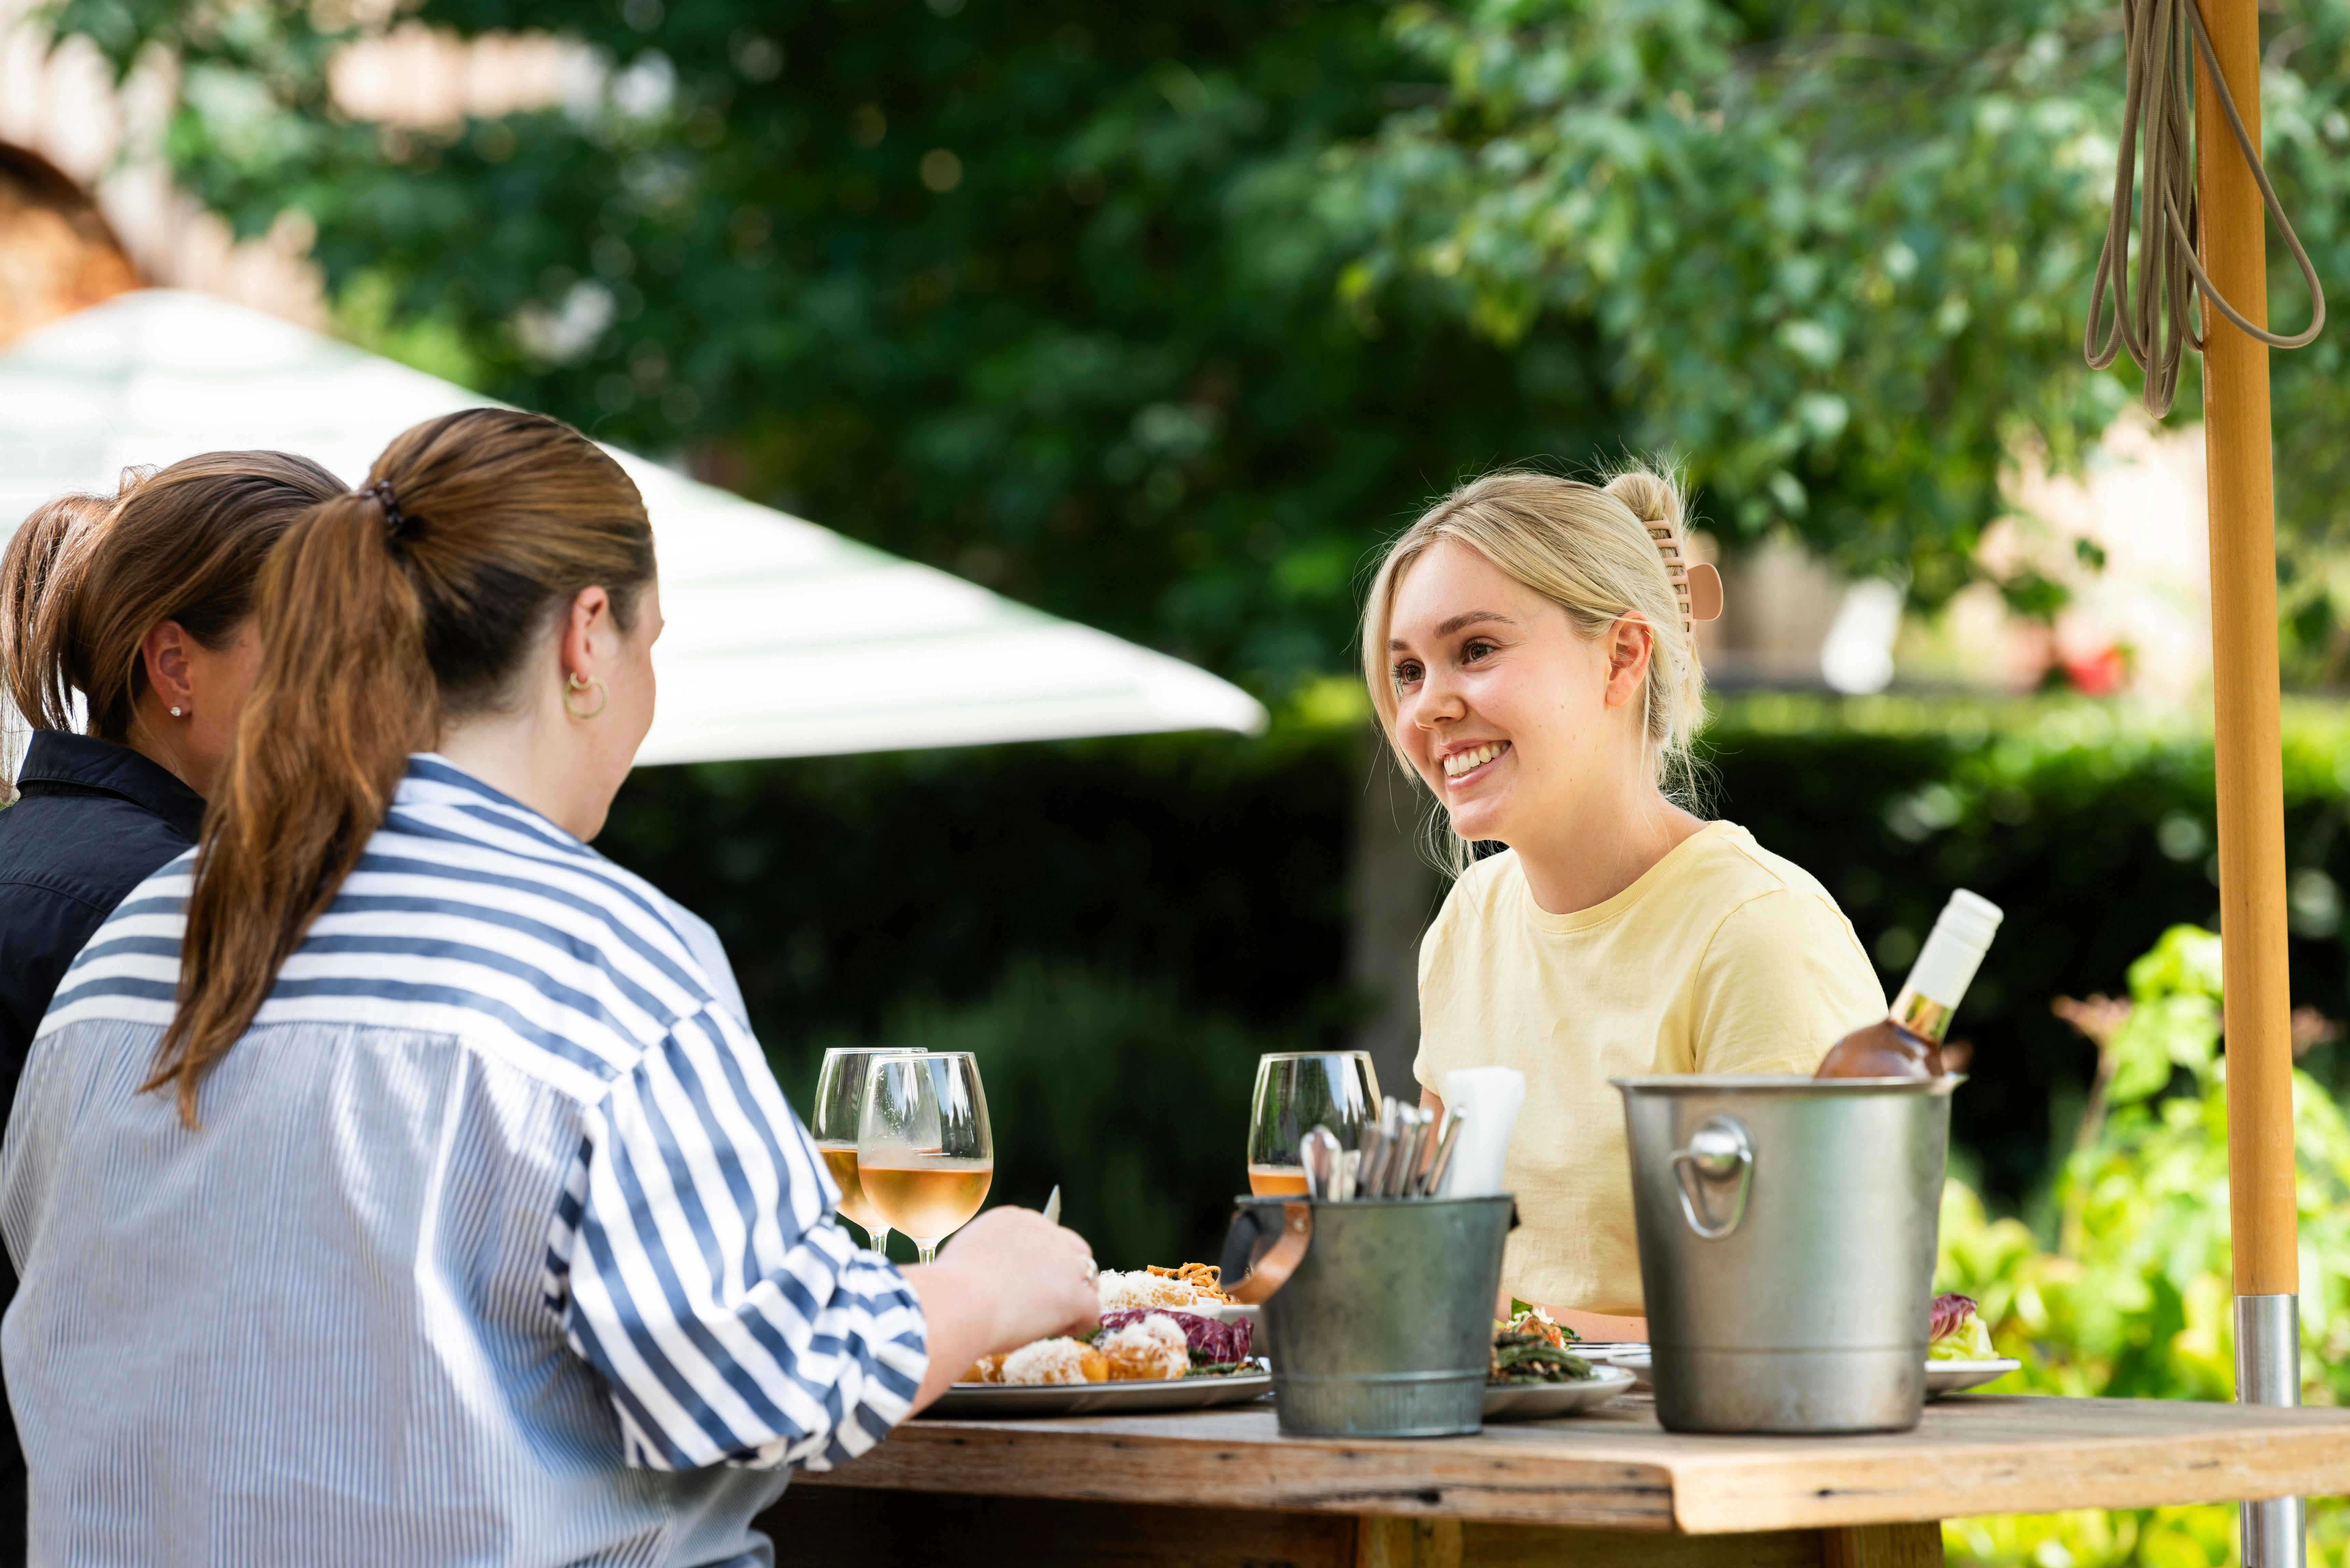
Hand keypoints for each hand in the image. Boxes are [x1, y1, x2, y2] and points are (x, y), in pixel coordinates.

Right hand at [934, 1206, 1100, 1351]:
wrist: (958, 1304)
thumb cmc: (950, 1289)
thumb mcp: (967, 1253)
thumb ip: (989, 1254)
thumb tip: (991, 1270)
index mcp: (1015, 1220)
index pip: (1044, 1235)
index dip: (1042, 1262)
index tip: (1031, 1281)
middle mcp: (1044, 1232)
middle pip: (1074, 1249)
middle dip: (1067, 1274)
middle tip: (1049, 1300)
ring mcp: (1064, 1262)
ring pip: (1088, 1277)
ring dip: (1076, 1297)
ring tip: (1056, 1319)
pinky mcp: (1074, 1294)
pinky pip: (1092, 1310)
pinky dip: (1080, 1323)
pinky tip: (1062, 1331)